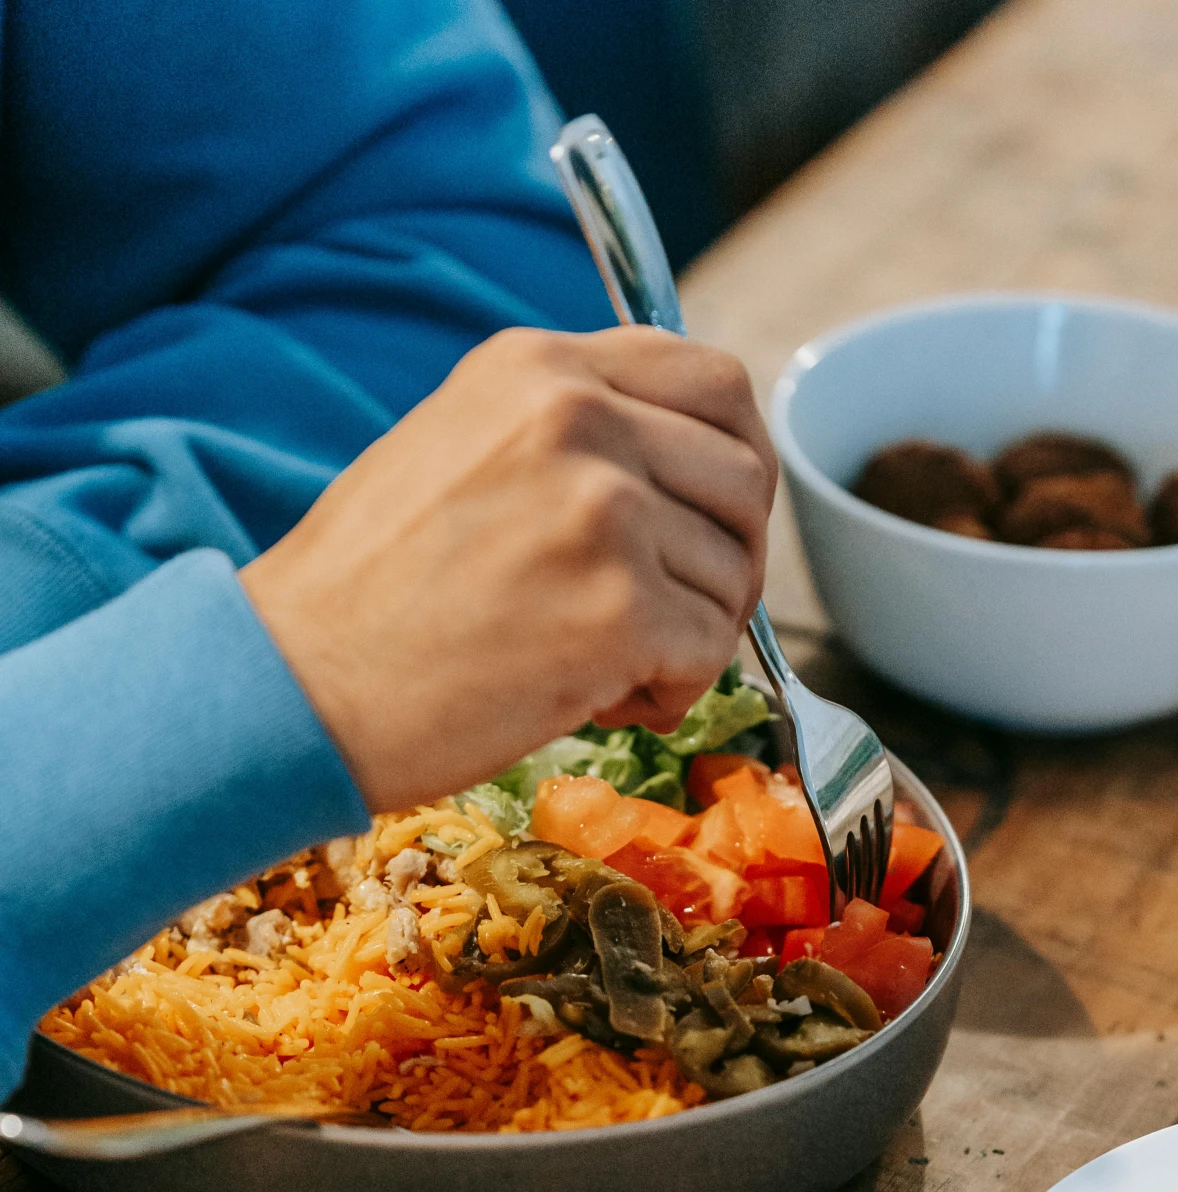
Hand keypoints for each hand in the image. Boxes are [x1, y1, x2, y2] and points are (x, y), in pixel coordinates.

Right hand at [241, 326, 775, 813]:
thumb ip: (569, 436)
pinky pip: (709, 655)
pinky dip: (674, 694)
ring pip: (730, 576)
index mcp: (541, 368)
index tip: (713, 524)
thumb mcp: (461, 448)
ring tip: (610, 670)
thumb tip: (684, 473)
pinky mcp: (618, 608)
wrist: (297, 680)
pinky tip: (605, 704)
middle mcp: (581, 418)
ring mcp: (604, 510)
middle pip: (746, 479)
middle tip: (681, 618)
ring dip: (692, 639)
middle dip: (731, 562)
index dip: (736, 464)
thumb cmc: (367, 594)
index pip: (714, 382)